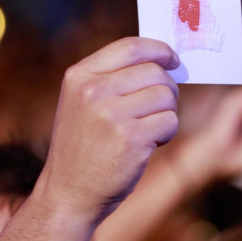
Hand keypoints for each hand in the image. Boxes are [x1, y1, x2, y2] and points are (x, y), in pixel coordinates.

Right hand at [35, 37, 180, 224]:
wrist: (69, 194)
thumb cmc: (83, 148)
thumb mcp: (82, 104)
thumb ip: (113, 78)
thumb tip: (163, 60)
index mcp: (80, 76)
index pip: (131, 46)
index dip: (159, 49)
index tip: (172, 59)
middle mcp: (94, 91)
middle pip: (155, 72)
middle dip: (167, 89)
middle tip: (159, 108)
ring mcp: (112, 114)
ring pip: (166, 96)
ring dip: (166, 113)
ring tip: (148, 130)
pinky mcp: (132, 139)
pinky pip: (170, 121)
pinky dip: (167, 133)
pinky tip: (149, 144)